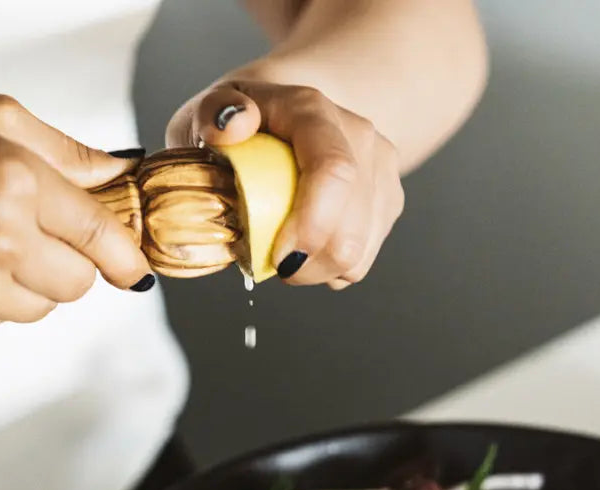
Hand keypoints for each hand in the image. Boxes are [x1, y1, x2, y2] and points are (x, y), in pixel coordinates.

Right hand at [0, 95, 153, 335]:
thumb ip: (66, 152)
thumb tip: (122, 173)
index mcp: (15, 184)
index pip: (103, 238)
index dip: (127, 257)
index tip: (135, 267)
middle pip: (80, 284)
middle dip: (70, 262)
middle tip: (35, 232)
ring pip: (44, 307)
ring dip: (31, 282)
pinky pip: (3, 319)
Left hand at [167, 74, 403, 288]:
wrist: (287, 116)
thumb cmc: (242, 123)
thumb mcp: (210, 109)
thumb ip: (214, 113)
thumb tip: (235, 126)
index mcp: (313, 111)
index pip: (333, 171)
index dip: (310, 226)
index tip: (278, 257)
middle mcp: (358, 136)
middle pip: (350, 229)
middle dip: (307, 265)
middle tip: (271, 263)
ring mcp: (380, 170)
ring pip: (358, 253)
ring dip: (315, 270)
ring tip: (286, 251)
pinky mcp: (389, 201)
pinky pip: (362, 259)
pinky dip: (330, 268)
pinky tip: (307, 248)